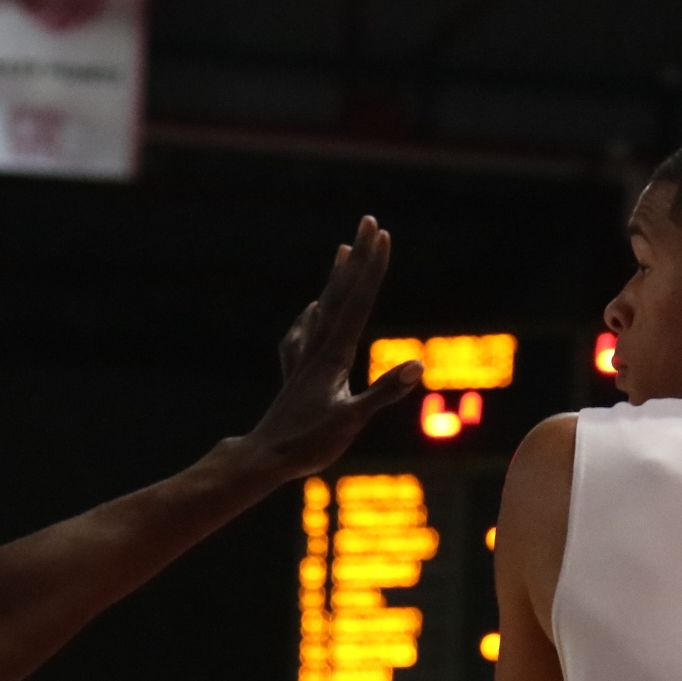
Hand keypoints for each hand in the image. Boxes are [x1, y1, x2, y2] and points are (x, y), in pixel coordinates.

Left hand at [241, 218, 417, 478]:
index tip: (382, 235)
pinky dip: (310, 317)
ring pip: (324, 307)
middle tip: (368, 222)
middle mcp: (318, 348)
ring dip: (336, 278)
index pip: (359, 300)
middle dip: (359, 257)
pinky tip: (310, 312)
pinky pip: (303, 335)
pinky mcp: (297, 375)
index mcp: (333, 354)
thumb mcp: (352, 420)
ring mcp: (305, 359)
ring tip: (342, 250)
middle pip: (342, 293)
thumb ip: (384, 392)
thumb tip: (418, 365)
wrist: (264, 458)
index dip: (372, 267)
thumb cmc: (307, 444)